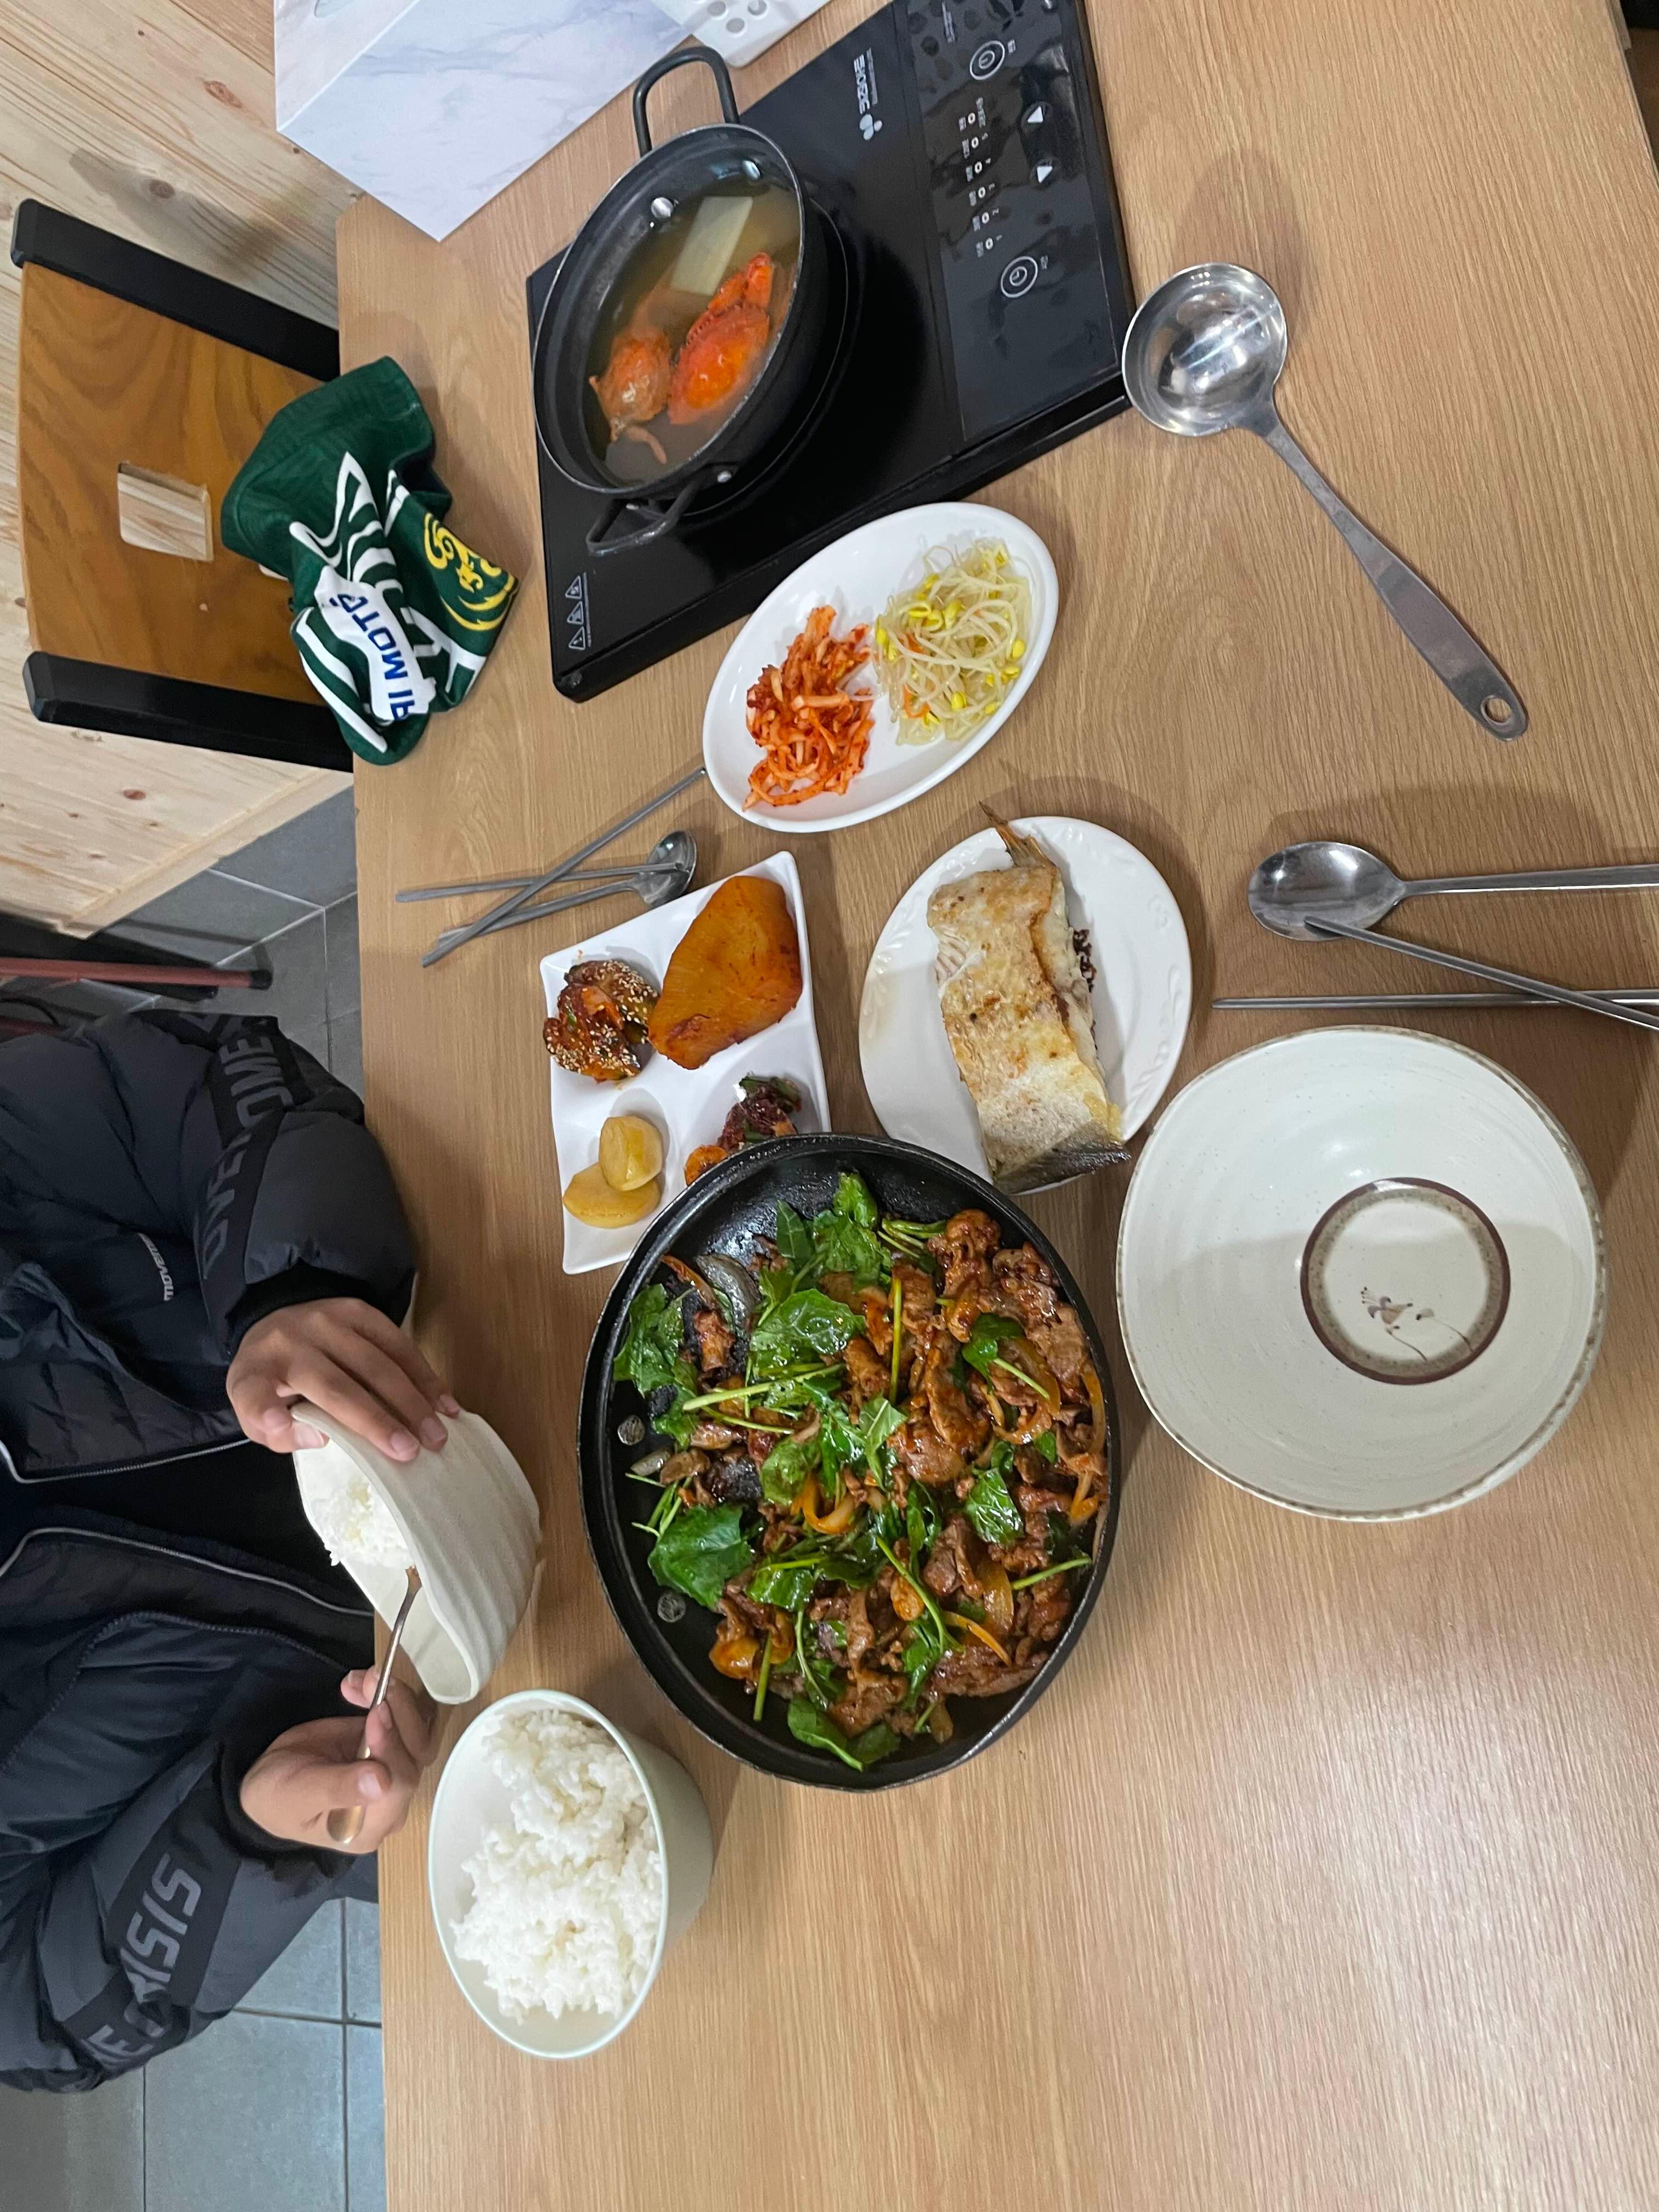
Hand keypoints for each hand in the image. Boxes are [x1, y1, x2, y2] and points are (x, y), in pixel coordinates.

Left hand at [228, 1297, 458, 1461]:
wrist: (275, 1321)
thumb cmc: (273, 1381)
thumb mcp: (256, 1413)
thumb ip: (277, 1434)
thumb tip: (320, 1438)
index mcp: (256, 1371)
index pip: (255, 1394)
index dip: (269, 1416)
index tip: (288, 1432)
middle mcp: (291, 1342)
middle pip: (338, 1386)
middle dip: (378, 1420)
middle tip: (412, 1451)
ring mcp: (328, 1321)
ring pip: (377, 1363)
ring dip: (412, 1400)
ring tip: (436, 1433)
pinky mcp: (358, 1311)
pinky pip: (397, 1343)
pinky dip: (424, 1375)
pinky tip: (442, 1402)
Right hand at [239, 1668, 438, 1854]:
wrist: (272, 1779)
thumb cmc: (279, 1798)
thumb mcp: (298, 1796)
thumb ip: (338, 1789)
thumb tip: (381, 1782)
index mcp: (370, 1825)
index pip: (399, 1785)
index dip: (391, 1747)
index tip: (374, 1715)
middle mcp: (390, 1800)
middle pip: (415, 1753)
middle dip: (398, 1713)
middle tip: (372, 1683)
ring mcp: (393, 1768)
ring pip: (417, 1731)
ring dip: (396, 1698)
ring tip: (364, 1678)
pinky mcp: (389, 1742)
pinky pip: (403, 1716)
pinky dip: (388, 1694)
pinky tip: (360, 1683)